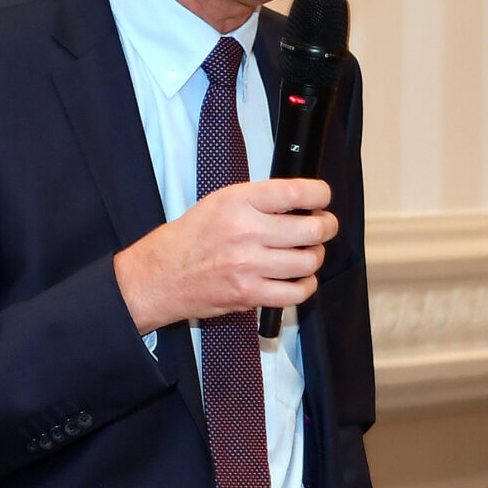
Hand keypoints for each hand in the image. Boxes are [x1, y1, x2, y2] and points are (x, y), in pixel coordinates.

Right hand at [114, 178, 336, 333]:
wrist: (161, 275)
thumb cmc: (191, 238)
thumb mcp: (220, 202)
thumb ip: (260, 200)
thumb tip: (302, 201)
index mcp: (238, 202)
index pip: (295, 192)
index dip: (320, 194)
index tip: (323, 198)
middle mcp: (245, 231)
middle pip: (312, 229)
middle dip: (326, 227)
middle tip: (323, 226)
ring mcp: (248, 266)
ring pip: (309, 261)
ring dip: (315, 257)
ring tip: (306, 253)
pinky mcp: (249, 294)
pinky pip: (297, 292)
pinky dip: (306, 285)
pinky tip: (299, 278)